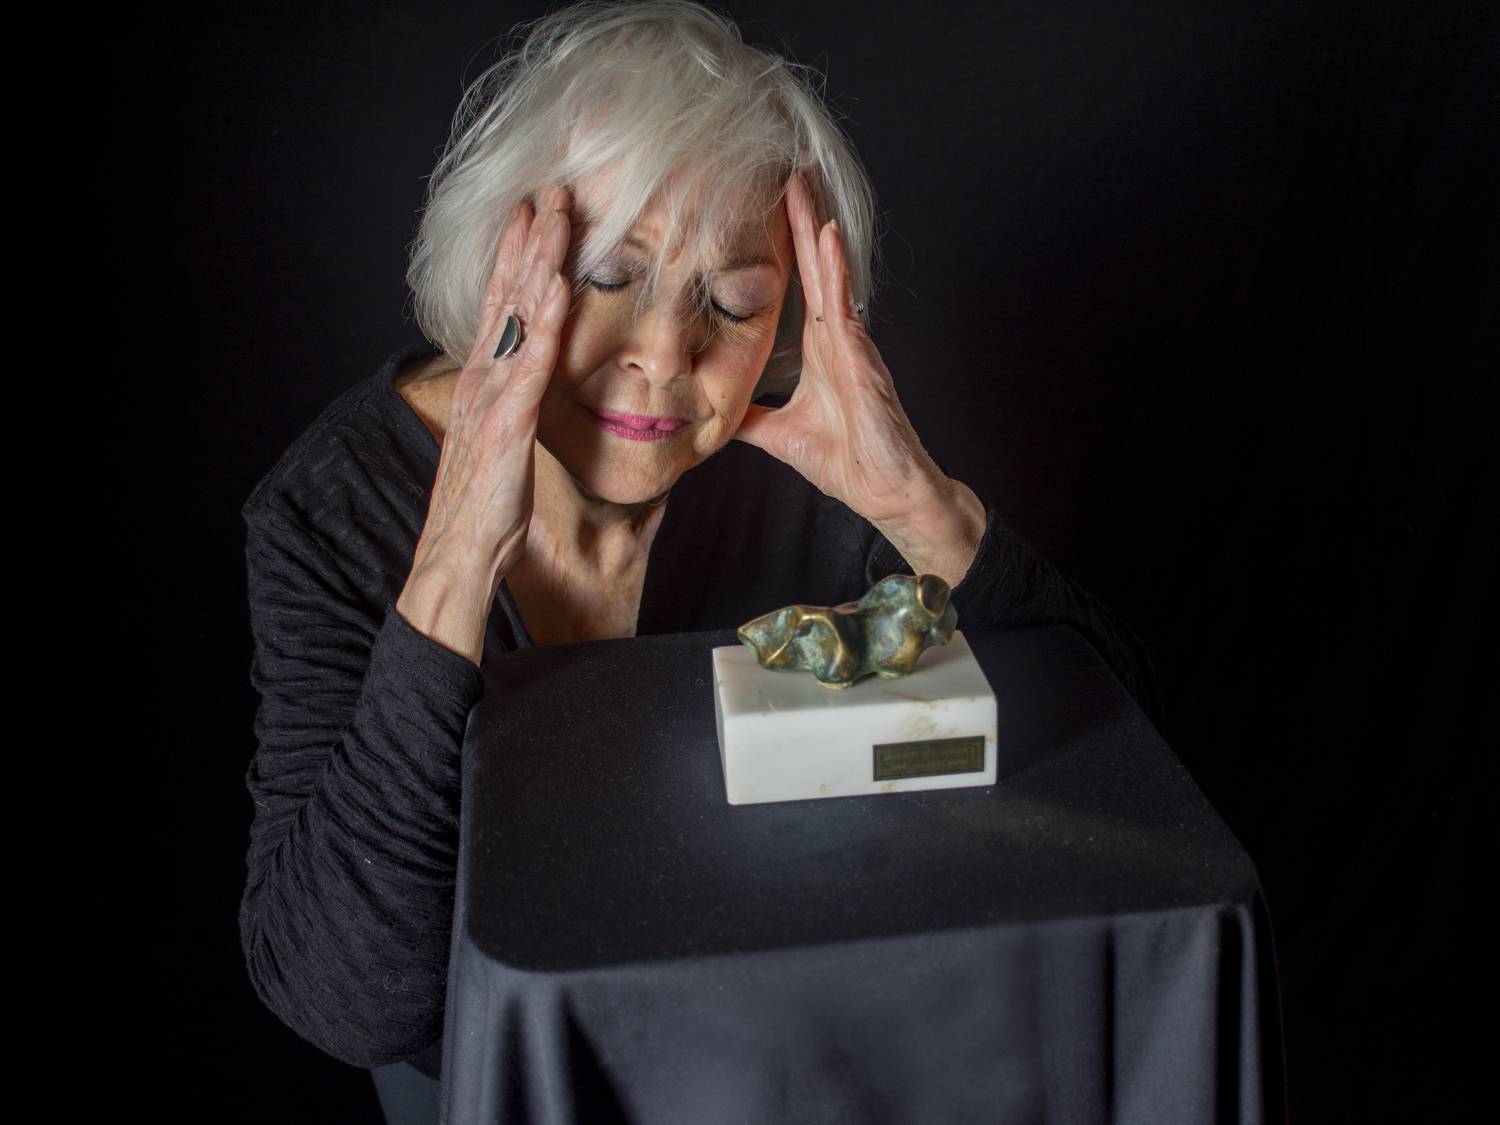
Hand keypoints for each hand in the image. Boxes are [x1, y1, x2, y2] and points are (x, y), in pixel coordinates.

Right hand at [398, 184, 573, 658]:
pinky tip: (559, 289)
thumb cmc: (485, 508)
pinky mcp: (506, 426)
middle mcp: (483, 379)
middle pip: (508, 297)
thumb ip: (514, 408)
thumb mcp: (503, 445)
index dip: (517, 258)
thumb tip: (530, 387)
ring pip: (518, 319)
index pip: (502, 307)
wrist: (459, 557)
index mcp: (484, 383)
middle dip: (529, 241)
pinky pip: (530, 367)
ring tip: (556, 217)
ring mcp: (492, 398)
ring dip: (537, 263)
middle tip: (551, 189)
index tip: (534, 214)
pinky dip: (544, 325)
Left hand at [731, 171, 946, 527]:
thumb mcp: (780, 435)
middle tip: (788, 169)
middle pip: (816, 267)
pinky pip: (846, 306)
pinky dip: (835, 270)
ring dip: (815, 229)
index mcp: (821, 349)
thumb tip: (713, 412)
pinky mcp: (863, 360)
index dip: (784, 246)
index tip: (768, 205)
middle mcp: (838, 338)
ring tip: (803, 184)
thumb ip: (750, 417)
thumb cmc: (848, 463)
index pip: (798, 286)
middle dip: (800, 219)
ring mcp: (854, 345)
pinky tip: (825, 237)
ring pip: (831, 275)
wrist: (887, 493)